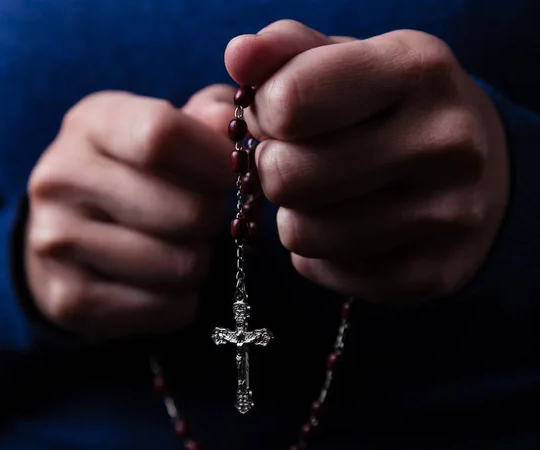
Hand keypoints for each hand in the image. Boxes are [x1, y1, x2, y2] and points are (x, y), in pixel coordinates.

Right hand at [26, 85, 234, 338]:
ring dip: (198, 260)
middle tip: (201, 215)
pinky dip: (183, 300)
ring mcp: (56, 242)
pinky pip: (170, 309)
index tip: (232, 174)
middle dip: (212, 218)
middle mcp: (61, 179)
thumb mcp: (158, 127)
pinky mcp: (70, 299)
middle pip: (187, 211)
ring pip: (182, 266)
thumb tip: (232, 123)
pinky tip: (162, 281)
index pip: (163, 135)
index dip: (216, 160)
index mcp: (91, 124)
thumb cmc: (132, 172)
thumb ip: (205, 117)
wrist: (63, 231)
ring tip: (179, 246)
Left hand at [226, 21, 508, 301]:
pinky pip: (321, 271)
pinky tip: (350, 227)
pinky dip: (318, 254)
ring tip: (327, 194)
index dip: (264, 114)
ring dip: (296, 215)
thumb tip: (239, 55)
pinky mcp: (432, 273)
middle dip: (275, 169)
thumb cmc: (390, 107)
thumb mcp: (347, 61)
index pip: (289, 102)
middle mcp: (444, 143)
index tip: (279, 116)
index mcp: (417, 70)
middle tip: (300, 159)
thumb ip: (287, 50)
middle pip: (286, 177)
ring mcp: (446, 216)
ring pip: (299, 234)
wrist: (476, 169)